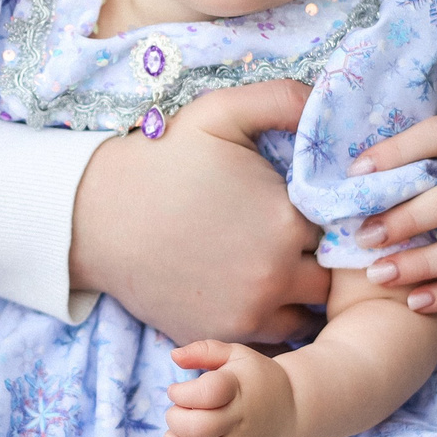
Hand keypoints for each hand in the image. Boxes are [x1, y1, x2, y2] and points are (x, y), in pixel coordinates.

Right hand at [69, 79, 330, 344]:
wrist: (99, 219)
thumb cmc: (162, 162)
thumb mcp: (220, 113)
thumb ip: (281, 100)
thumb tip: (326, 100)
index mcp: (286, 220)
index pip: (337, 225)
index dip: (325, 215)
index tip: (302, 207)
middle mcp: (276, 274)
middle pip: (329, 273)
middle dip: (318, 257)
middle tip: (288, 240)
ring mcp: (250, 312)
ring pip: (308, 311)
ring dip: (300, 294)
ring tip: (273, 267)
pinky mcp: (224, 336)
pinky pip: (274, 336)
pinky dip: (271, 318)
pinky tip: (252, 292)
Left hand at [164, 341, 297, 436]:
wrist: (289, 408)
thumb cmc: (256, 377)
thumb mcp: (236, 354)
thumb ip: (204, 350)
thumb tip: (174, 355)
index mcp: (238, 389)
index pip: (207, 394)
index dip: (182, 392)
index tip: (177, 389)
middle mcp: (238, 419)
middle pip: (199, 428)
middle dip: (175, 417)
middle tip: (177, 409)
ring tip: (176, 431)